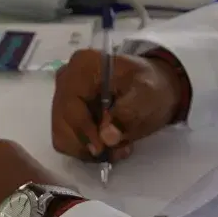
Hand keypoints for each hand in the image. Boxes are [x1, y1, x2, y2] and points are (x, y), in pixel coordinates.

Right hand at [50, 49, 189, 162]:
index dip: (84, 130)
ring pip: (62, 135)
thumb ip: (128, 114)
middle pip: (62, 122)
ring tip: (116, 147)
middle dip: (88, 142)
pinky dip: (85, 147)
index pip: (70, 105)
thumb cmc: (151, 87)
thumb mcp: (148, 96)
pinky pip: (66, 138)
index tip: (103, 149)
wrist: (155, 88)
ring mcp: (63, 95)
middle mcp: (66, 77)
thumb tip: (107, 138)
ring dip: (87, 148)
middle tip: (117, 150)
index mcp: (83, 66)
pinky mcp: (65, 112)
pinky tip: (107, 144)